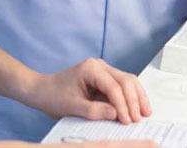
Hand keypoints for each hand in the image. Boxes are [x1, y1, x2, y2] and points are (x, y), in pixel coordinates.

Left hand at [21, 58, 150, 125]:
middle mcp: (100, 66)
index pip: (113, 86)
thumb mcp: (72, 107)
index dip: (123, 104)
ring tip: (145, 113)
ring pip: (128, 82)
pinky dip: (130, 98)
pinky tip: (137, 109)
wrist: (42, 91)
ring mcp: (104, 72)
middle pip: (126, 80)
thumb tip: (116, 113)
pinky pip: (122, 88)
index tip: (127, 120)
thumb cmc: (53, 96)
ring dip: (137, 97)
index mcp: (91, 68)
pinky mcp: (105, 80)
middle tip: (139, 118)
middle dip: (134, 100)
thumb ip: (94, 110)